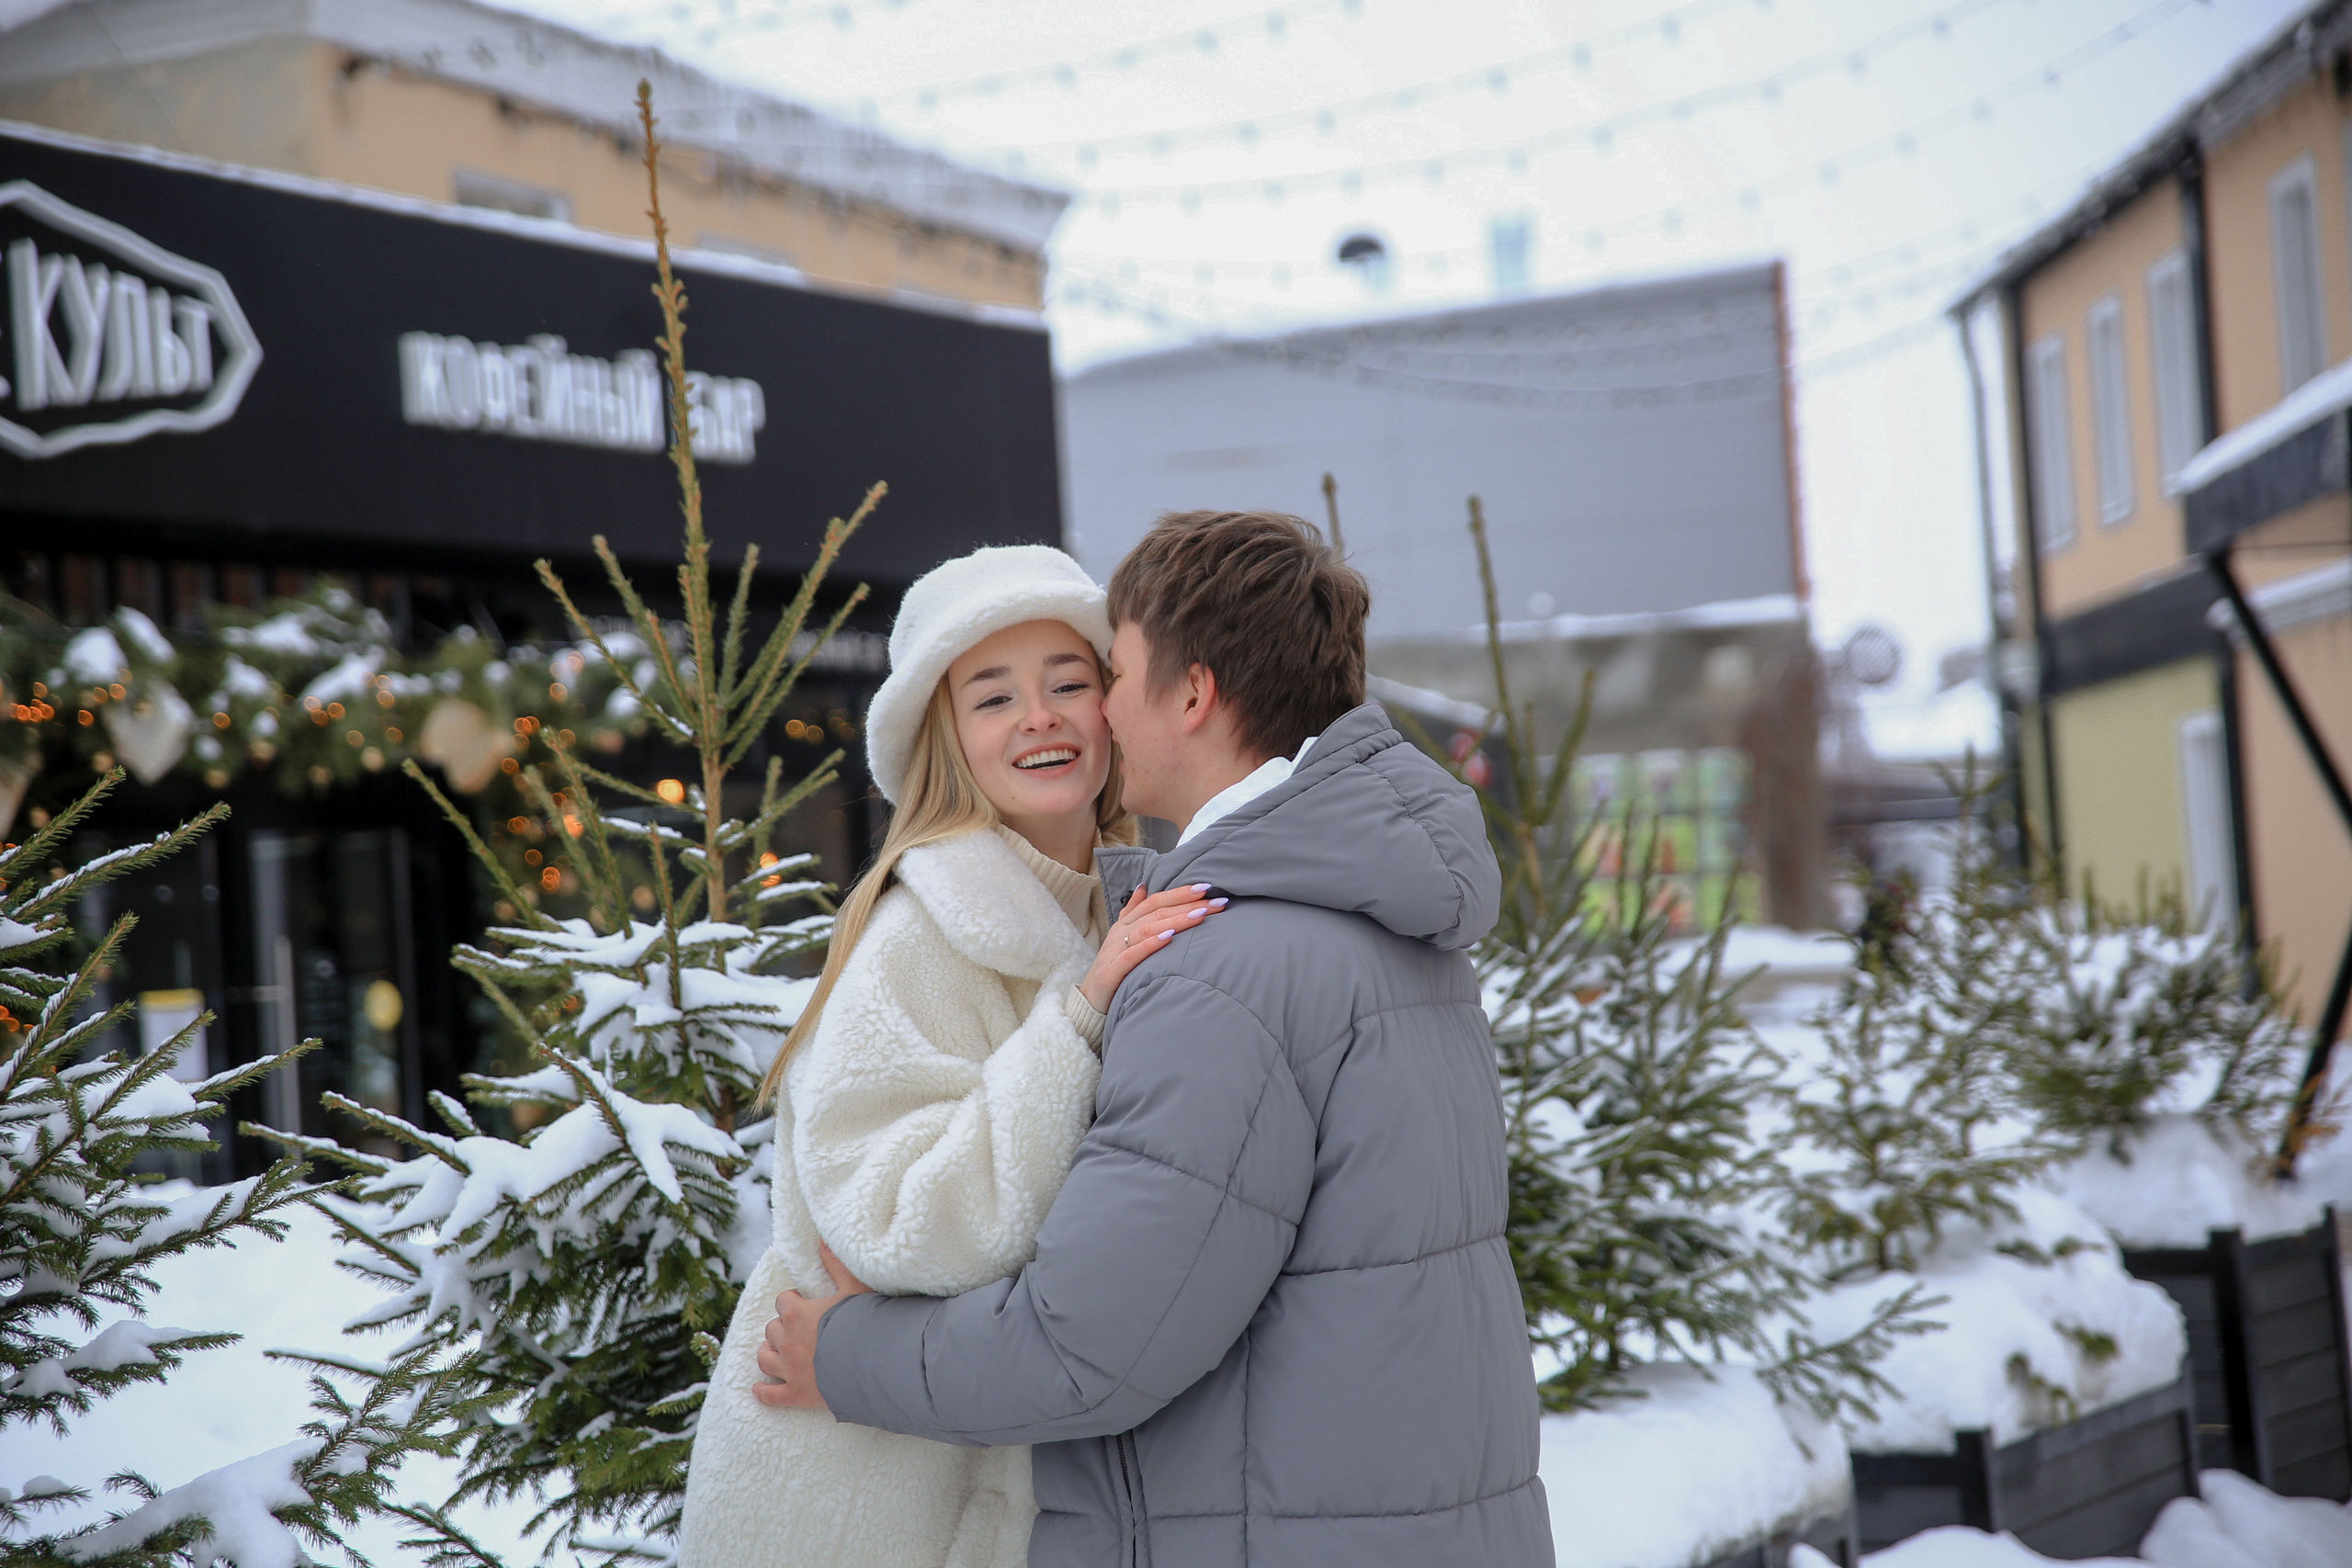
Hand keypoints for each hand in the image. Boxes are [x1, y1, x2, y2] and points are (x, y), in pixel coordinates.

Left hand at [752, 1241, 871, 1409]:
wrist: (876, 1363)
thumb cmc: (866, 1323)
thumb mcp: (855, 1288)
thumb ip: (836, 1264)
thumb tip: (822, 1241)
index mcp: (797, 1314)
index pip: (783, 1301)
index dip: (793, 1301)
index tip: (805, 1304)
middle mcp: (787, 1341)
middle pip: (772, 1329)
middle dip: (782, 1327)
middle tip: (798, 1329)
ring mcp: (790, 1370)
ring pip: (765, 1358)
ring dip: (769, 1352)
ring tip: (778, 1351)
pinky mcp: (796, 1394)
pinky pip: (770, 1395)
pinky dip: (763, 1391)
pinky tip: (759, 1389)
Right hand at [1079, 882, 1228, 1012]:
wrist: (1089, 1000)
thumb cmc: (1113, 967)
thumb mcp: (1123, 936)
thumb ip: (1133, 910)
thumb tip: (1143, 885)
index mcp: (1126, 923)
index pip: (1154, 901)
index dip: (1179, 892)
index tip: (1206, 887)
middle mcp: (1121, 932)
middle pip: (1156, 912)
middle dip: (1187, 905)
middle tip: (1214, 901)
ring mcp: (1115, 950)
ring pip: (1147, 929)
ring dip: (1175, 921)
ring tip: (1200, 915)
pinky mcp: (1111, 971)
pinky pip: (1131, 955)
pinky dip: (1150, 945)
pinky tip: (1169, 938)